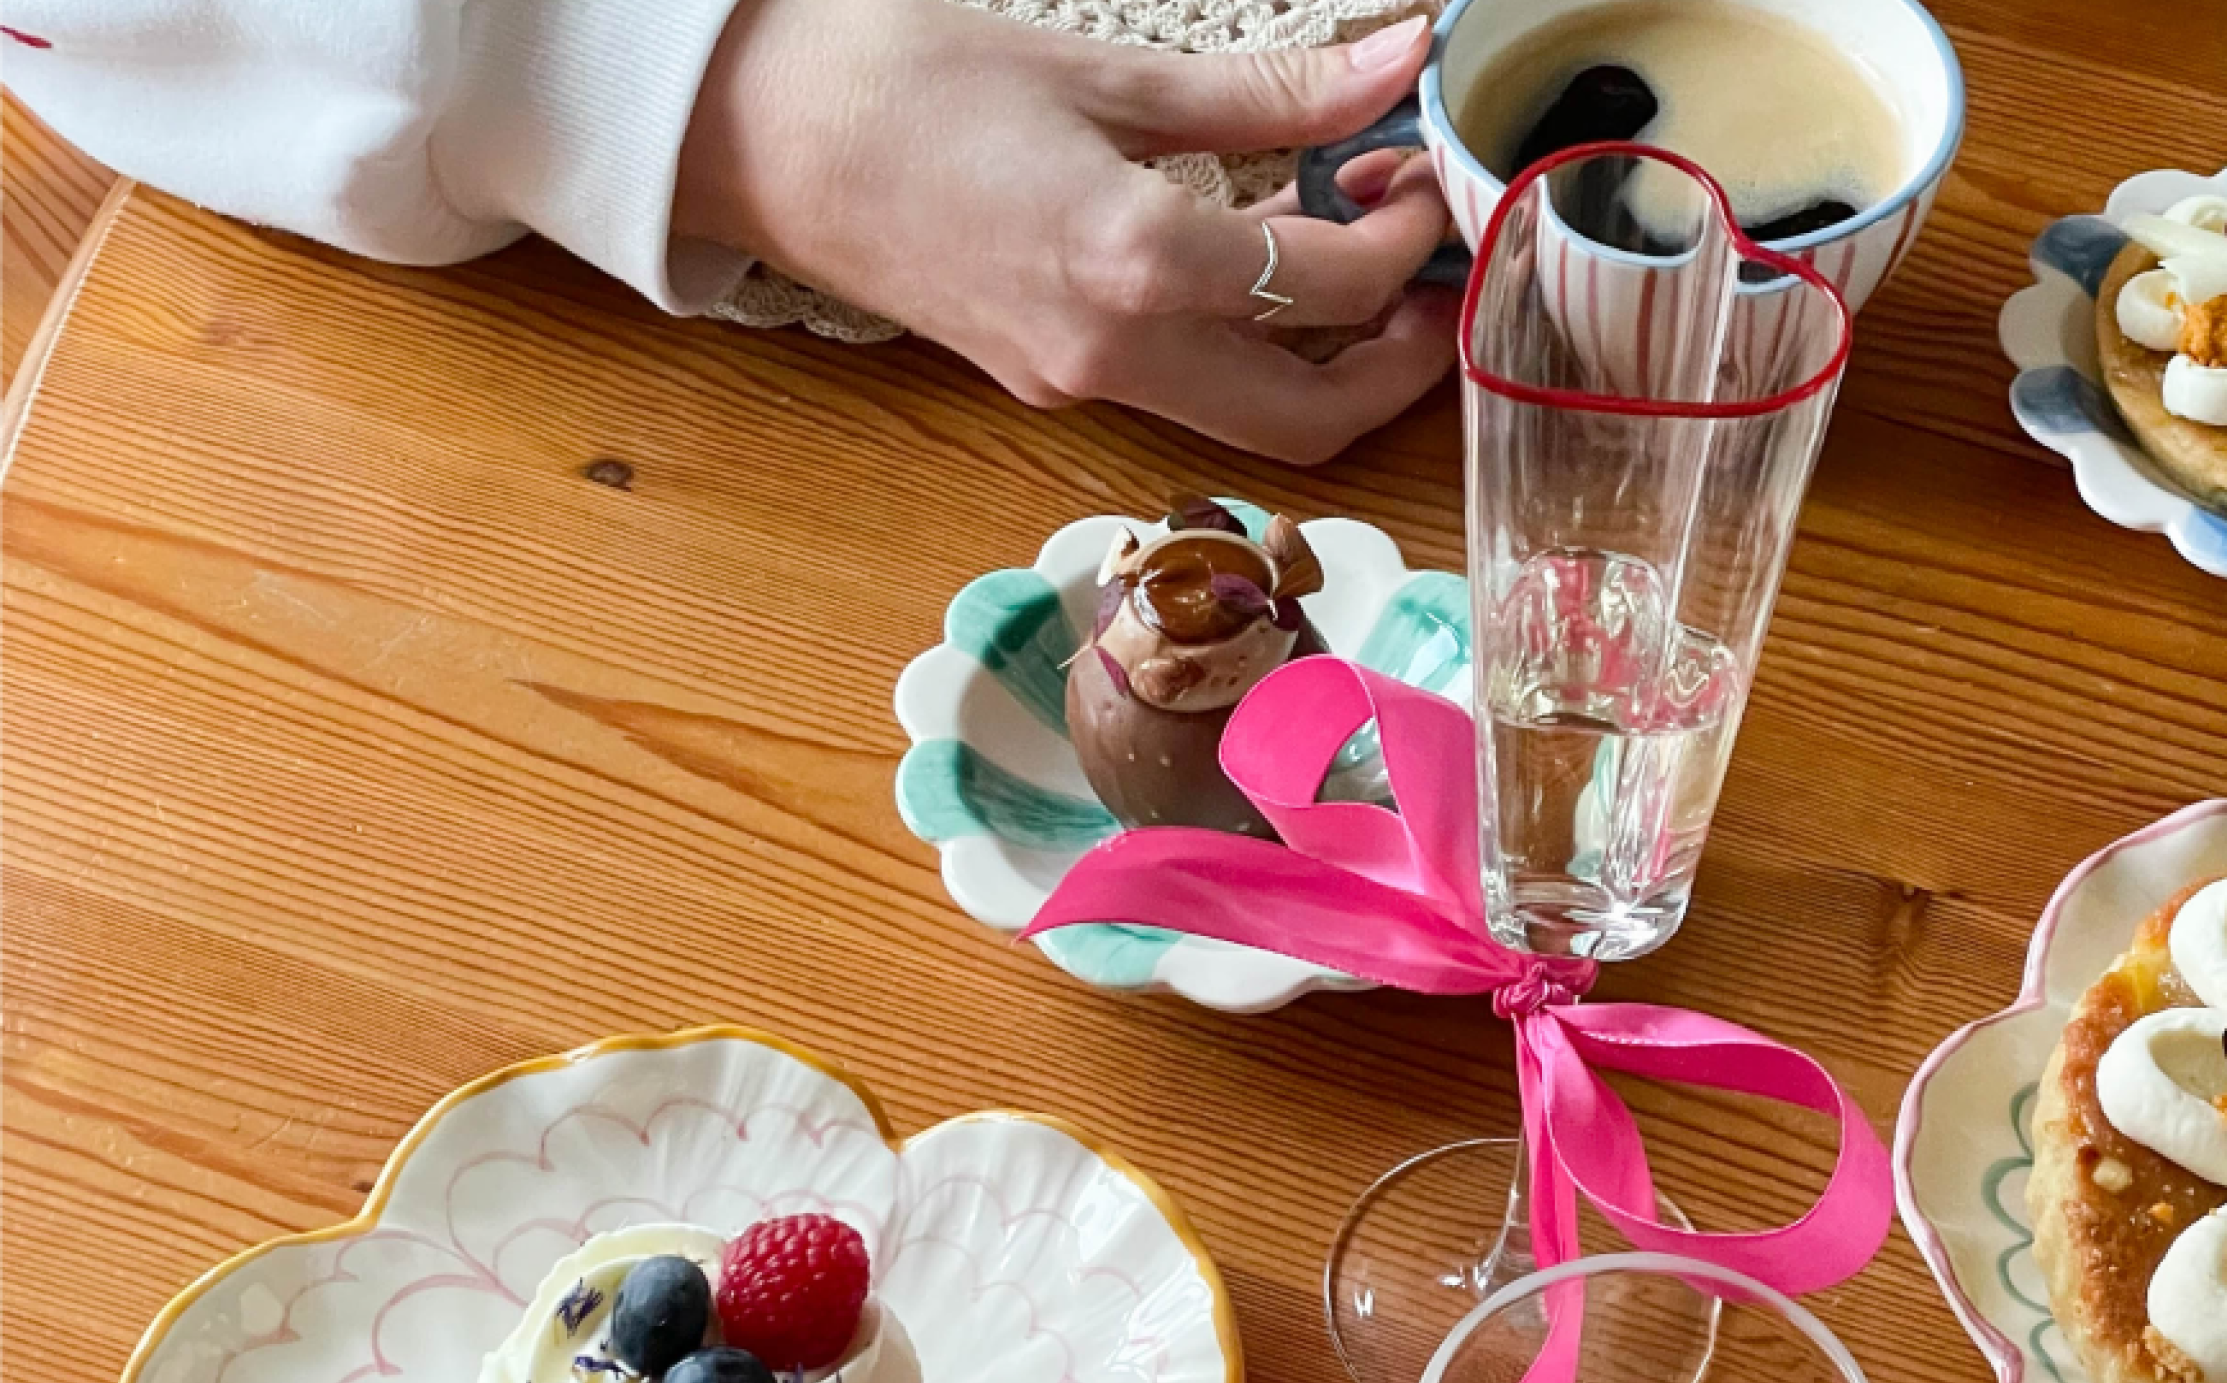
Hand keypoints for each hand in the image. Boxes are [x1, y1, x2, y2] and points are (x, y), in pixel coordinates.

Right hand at [677, 0, 1456, 462]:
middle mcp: (1111, 352)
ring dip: (1323, 357)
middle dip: (1396, 363)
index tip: (1419, 173)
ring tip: (1348, 246)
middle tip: (1427, 271)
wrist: (750, 130)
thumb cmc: (901, 78)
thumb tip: (1392, 68)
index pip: (1330, 288)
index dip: (1406, 236)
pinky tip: (1251, 249)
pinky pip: (1180, 383)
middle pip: (1309, 422)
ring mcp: (1073, 379)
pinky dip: (1241, 338)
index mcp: (1132, 264)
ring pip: (1246, 418)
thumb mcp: (1105, 73)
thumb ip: (1266, 92)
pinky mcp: (1045, 376)